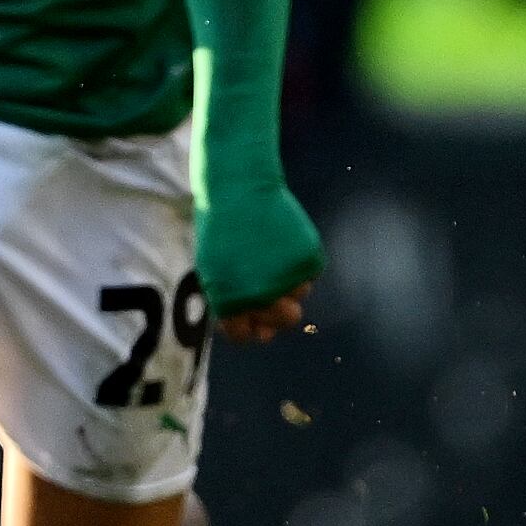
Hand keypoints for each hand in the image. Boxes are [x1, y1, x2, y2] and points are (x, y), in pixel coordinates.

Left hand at [201, 182, 322, 341]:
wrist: (239, 189)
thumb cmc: (221, 231)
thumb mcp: (214, 272)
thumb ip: (234, 306)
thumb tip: (264, 334)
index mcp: (231, 303)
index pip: (246, 335)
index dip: (250, 325)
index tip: (252, 312)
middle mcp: (261, 298)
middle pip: (284, 321)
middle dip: (279, 308)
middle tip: (271, 284)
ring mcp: (288, 279)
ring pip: (300, 294)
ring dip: (289, 280)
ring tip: (272, 250)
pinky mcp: (309, 259)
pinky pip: (310, 272)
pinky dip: (300, 260)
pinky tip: (283, 239)